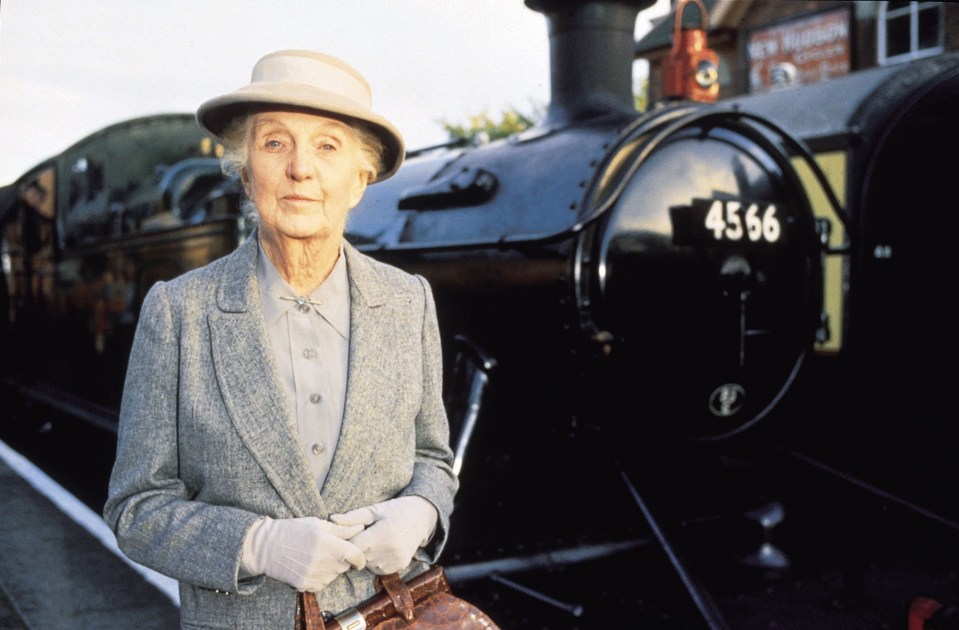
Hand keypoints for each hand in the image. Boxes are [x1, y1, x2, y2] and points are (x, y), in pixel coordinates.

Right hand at [241, 517, 365, 591]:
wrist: (265, 547)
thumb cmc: (292, 530)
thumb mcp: (317, 523)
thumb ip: (342, 528)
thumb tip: (362, 527)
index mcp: (327, 543)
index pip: (356, 556)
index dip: (360, 557)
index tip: (358, 556)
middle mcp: (322, 561)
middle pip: (345, 565)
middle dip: (343, 559)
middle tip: (330, 550)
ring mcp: (313, 575)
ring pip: (334, 575)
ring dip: (331, 568)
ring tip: (317, 556)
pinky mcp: (305, 585)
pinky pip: (322, 583)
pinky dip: (321, 576)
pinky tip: (310, 565)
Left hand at [330, 496, 437, 574]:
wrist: (422, 517)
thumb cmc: (395, 510)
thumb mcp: (375, 510)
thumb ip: (353, 517)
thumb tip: (332, 519)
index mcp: (382, 532)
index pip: (354, 546)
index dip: (347, 542)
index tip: (347, 536)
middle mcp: (390, 549)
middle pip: (359, 556)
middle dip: (357, 548)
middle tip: (363, 536)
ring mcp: (396, 560)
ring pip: (368, 565)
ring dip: (366, 556)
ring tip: (373, 541)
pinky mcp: (400, 566)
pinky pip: (378, 569)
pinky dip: (376, 562)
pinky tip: (381, 549)